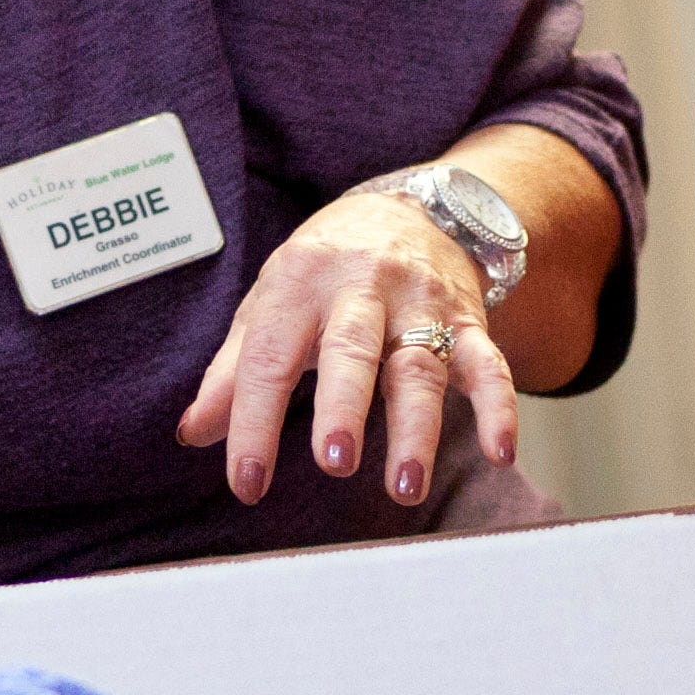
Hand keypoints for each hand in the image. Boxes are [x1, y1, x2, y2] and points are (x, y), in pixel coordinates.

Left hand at [179, 188, 512, 510]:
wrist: (412, 208)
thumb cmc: (325, 270)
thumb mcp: (270, 303)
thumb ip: (232, 371)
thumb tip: (192, 434)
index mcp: (300, 285)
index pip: (270, 358)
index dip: (254, 422)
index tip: (247, 482)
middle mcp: (362, 289)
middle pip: (351, 350)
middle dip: (343, 407)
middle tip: (334, 464)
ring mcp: (421, 305)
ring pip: (420, 366)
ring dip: (416, 428)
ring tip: (405, 486)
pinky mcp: (468, 320)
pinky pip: (490, 364)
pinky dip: (500, 408)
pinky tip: (502, 453)